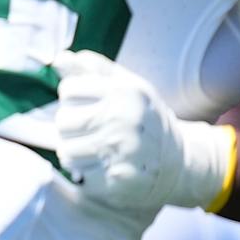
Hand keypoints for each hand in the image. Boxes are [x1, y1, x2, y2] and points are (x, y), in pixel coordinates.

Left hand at [54, 50, 234, 211]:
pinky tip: (102, 166)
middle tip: (90, 130)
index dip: (73, 97)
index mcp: (125, 92)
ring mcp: (121, 152)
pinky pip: (76, 173)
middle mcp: (124, 120)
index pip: (69, 89)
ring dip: (75, 151)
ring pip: (65, 150)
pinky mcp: (116, 180)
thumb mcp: (126, 87)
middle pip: (63, 121)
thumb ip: (93, 70)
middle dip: (71, 126)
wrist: (179, 163)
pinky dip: (84, 171)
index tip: (87, 104)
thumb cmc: (144, 119)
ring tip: (95, 148)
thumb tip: (59, 58)